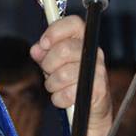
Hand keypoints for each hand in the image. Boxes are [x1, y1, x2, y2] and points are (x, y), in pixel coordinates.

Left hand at [29, 15, 111, 135]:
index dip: (55, 31)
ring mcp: (98, 71)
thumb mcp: (54, 65)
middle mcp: (94, 53)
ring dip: (52, 84)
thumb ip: (45, 54)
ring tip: (56, 87)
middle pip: (63, 49)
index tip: (43, 43)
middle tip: (48, 72)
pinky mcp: (99, 91)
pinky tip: (64, 99)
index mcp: (83, 41)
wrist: (90, 112)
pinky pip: (68, 94)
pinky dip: (59, 99)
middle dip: (48, 64)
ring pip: (62, 74)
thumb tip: (36, 49)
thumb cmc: (71, 83)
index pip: (74, 23)